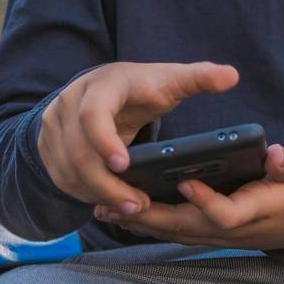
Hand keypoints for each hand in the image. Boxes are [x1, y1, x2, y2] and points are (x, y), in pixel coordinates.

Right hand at [36, 60, 238, 214]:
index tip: (126, 165)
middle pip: (79, 153)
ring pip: (71, 172)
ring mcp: (54, 130)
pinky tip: (114, 203)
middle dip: (109, 184)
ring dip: (102, 194)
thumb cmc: (139, 88)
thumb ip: (198, 78)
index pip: (92, 113)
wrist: (99, 93)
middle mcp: (69, 105)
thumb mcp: (166, 80)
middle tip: (140, 204)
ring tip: (135, 207)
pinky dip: (90, 194)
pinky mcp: (50, 151)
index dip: (105, 141)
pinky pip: (65, 180)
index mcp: (101, 86)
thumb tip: (232, 75)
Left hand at [93, 144, 283, 250]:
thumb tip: (274, 154)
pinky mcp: (210, 233)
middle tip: (116, 201)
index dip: (204, 200)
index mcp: (257, 210)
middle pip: (185, 227)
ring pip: (174, 232)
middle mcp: (232, 229)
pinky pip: (175, 230)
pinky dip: (147, 223)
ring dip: (139, 222)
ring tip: (104, 208)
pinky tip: (121, 212)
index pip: (225, 214)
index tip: (185, 180)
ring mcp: (219, 235)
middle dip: (150, 216)